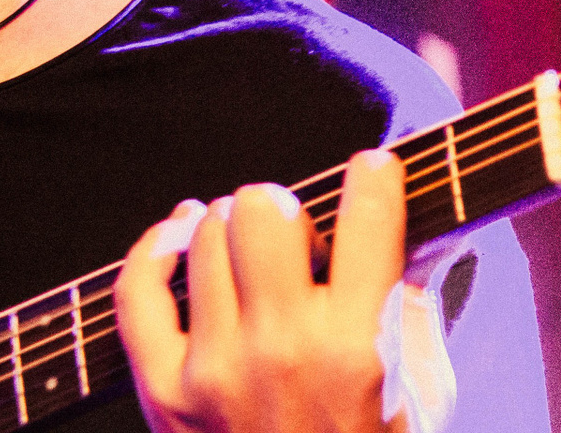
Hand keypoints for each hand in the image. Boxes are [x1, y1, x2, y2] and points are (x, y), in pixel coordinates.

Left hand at [115, 149, 407, 432]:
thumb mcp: (423, 391)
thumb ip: (413, 305)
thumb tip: (412, 226)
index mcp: (361, 348)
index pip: (369, 216)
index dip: (376, 177)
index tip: (374, 170)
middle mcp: (286, 350)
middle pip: (264, 209)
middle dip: (284, 211)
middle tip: (295, 240)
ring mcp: (217, 370)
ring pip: (206, 236)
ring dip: (228, 230)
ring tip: (247, 251)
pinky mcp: (164, 391)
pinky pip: (137, 288)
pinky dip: (156, 250)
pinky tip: (181, 236)